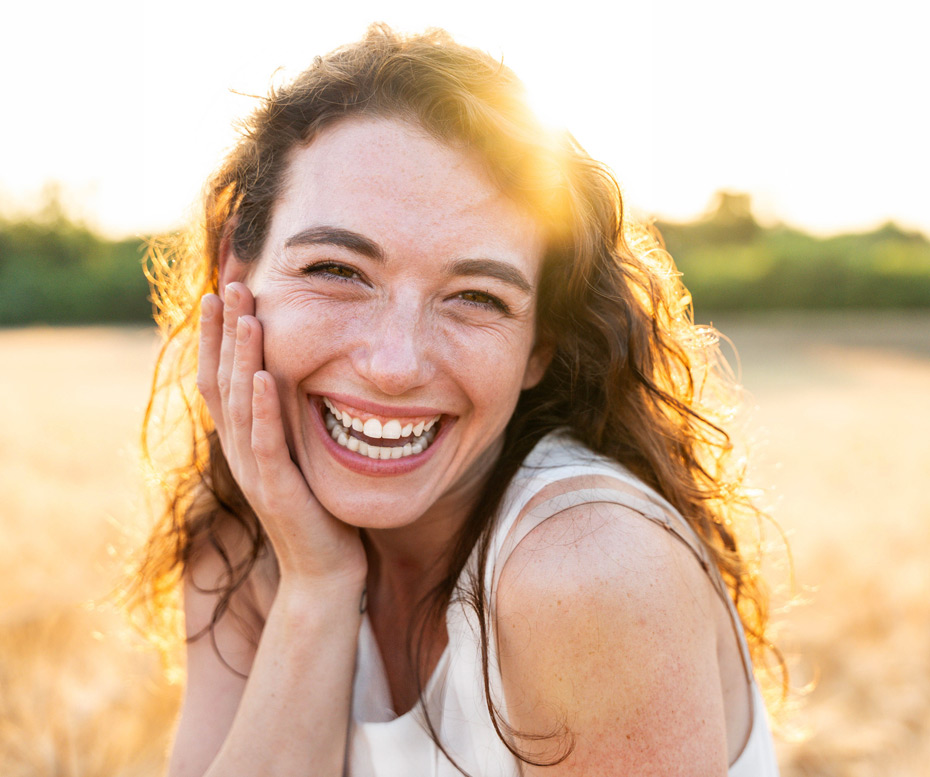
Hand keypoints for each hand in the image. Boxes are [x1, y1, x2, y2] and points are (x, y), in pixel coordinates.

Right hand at [197, 282, 366, 586]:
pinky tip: (263, 375)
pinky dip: (262, 407)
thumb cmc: (319, 509)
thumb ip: (290, 418)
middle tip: (229, 284)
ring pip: (239, 404)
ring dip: (240, 356)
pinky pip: (265, 443)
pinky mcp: (277, 490)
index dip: (216, 336)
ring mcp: (255, 471)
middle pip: (220, 381)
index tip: (223, 291)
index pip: (220, 377)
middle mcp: (239, 451)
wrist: (325, 572)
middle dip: (223, 331)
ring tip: (244, 313)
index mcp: (243, 440)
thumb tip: (297, 372)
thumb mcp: (300, 454)